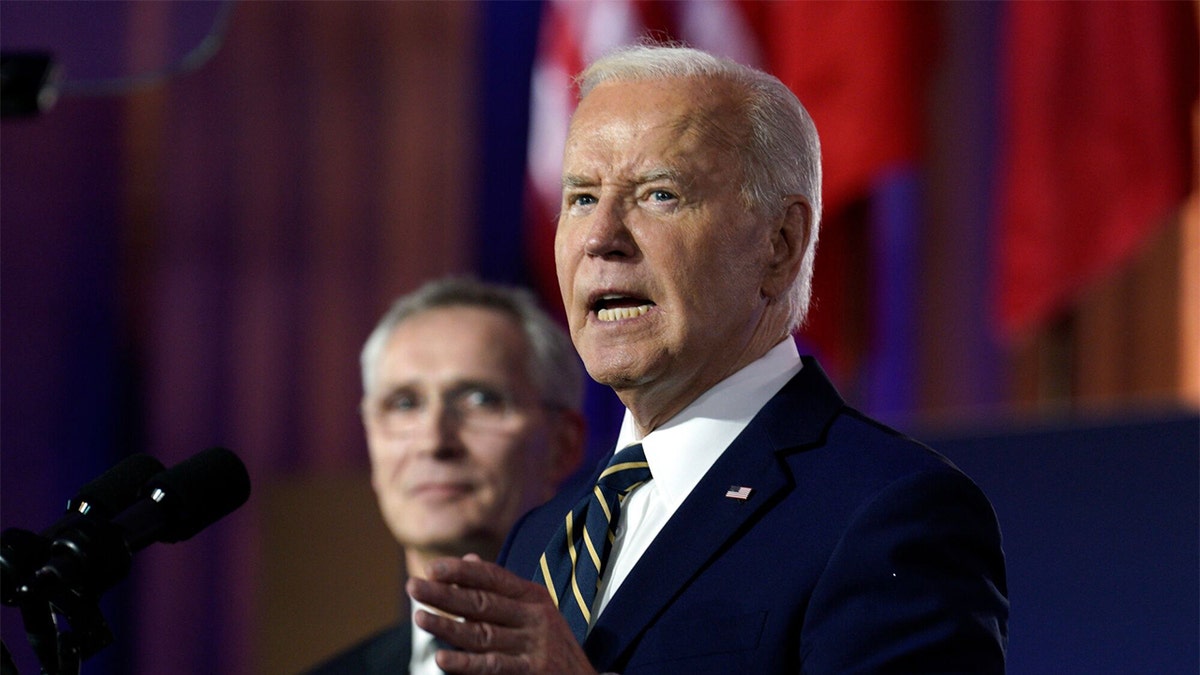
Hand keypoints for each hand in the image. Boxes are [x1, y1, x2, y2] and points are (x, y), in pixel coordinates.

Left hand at [407, 554, 598, 674]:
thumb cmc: (550, 643)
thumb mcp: (533, 610)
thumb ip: (501, 589)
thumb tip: (469, 560)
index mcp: (534, 596)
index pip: (493, 578)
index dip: (462, 572)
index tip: (433, 568)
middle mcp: (535, 617)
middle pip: (482, 603)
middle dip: (445, 594)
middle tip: (413, 586)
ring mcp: (533, 646)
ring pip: (482, 634)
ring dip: (448, 626)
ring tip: (420, 617)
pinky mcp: (531, 672)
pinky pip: (492, 666)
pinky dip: (466, 663)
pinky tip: (442, 659)